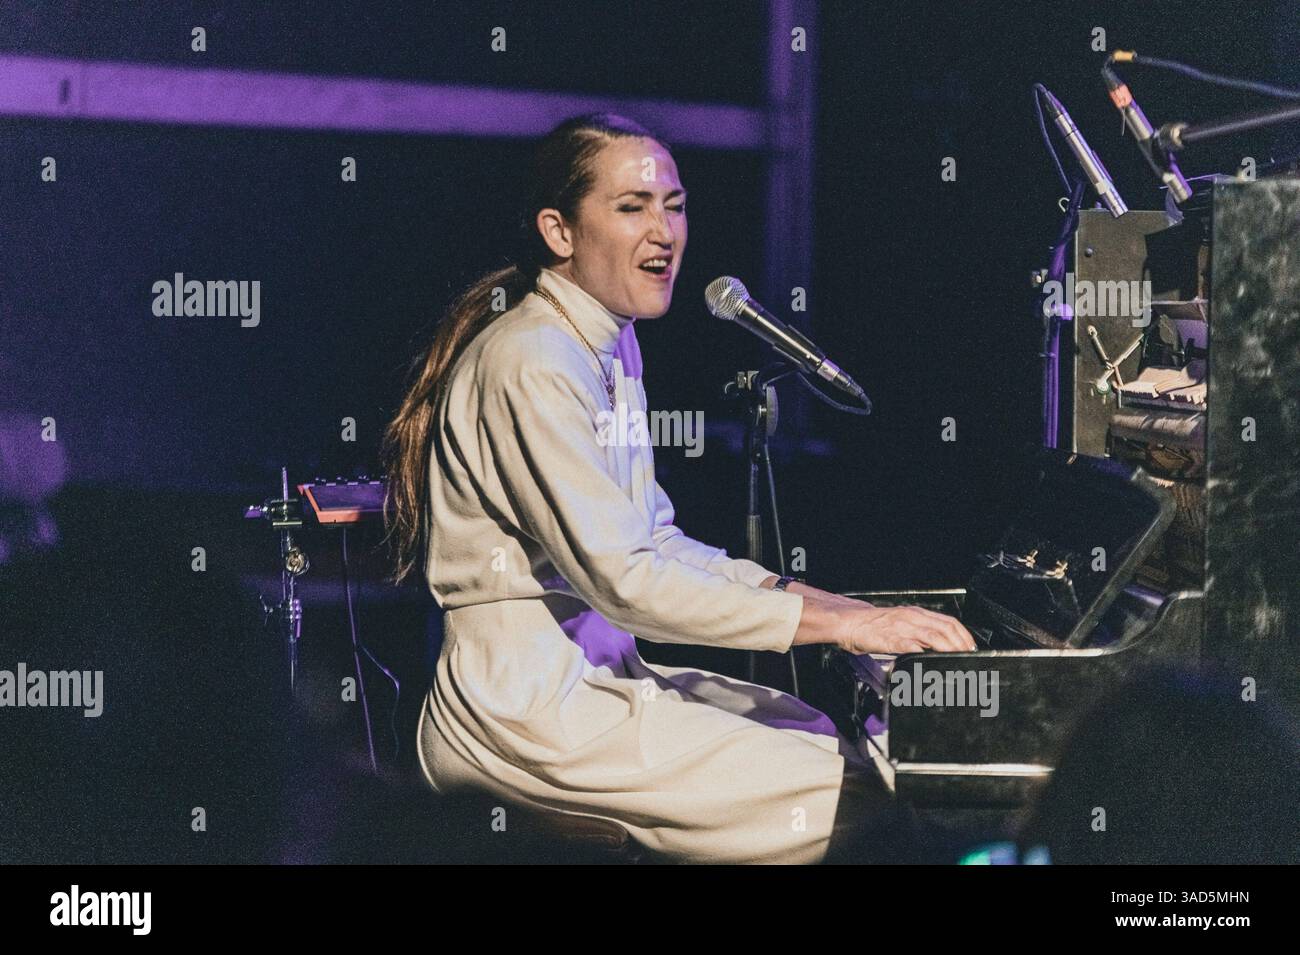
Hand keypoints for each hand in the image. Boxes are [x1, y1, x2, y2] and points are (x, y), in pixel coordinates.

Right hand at [836, 603, 976, 654]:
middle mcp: (912, 618)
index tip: (971, 646)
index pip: (948, 621)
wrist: (850, 622)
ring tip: (958, 658)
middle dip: (961, 643)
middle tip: (969, 655)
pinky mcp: (891, 639)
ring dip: (949, 648)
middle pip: (945, 628)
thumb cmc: (874, 625)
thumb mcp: (901, 624)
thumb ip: (919, 633)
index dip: (963, 634)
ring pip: (933, 636)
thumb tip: (938, 646)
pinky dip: (924, 653)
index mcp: (916, 614)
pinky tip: (931, 660)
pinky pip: (911, 645)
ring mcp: (902, 628)